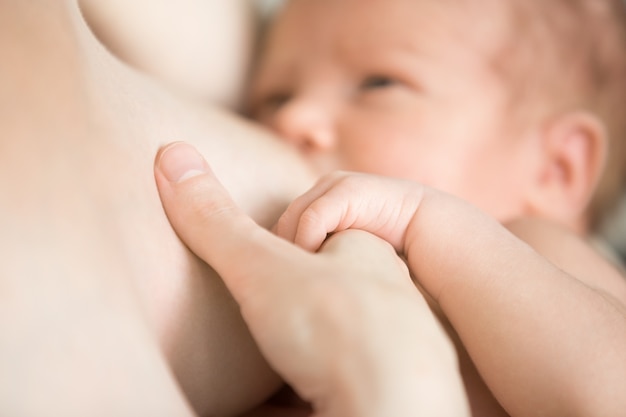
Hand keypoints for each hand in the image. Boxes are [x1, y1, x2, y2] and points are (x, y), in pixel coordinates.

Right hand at [154, 142, 468, 416]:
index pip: (325, 229)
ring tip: (274, 359)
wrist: (389, 407)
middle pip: (335, 285)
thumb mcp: (260, 266)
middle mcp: (388, 296)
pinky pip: (349, 382)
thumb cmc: (334, 325)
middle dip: (296, 296)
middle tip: (262, 313)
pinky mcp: (388, 392)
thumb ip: (216, 221)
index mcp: (365, 252)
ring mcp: (394, 347)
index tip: (256, 260)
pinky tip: (290, 399)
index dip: (288, 238)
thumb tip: (170, 151)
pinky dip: (313, 390)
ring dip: (306, 346)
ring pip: (345, 337)